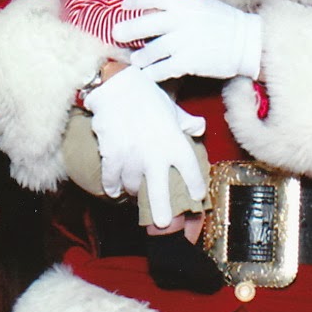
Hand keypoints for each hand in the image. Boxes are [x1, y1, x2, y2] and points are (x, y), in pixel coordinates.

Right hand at [82, 65, 206, 227]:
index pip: (190, 169)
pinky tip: (114, 191)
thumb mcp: (172, 109)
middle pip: (160, 191)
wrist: (117, 87)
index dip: (195, 185)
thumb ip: (186, 123)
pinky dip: (112, 186)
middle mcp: (155, 154)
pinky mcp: (112, 155)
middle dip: (162, 210)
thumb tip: (199, 129)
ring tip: (134, 192)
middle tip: (162, 224)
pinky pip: (112, 178)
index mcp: (174, 142)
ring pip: (133, 185)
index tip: (197, 196)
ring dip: (133, 190)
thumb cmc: (147, 96)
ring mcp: (133, 157)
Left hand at [115, 0, 262, 81]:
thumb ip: (181, 6)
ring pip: (152, 50)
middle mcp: (183, 20)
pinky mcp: (189, 62)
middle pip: (146, 24)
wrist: (249, 43)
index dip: (136, 1)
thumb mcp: (204, 5)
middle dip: (128, 30)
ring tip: (136, 59)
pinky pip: (163, 69)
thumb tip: (156, 6)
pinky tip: (148, 75)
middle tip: (116, 34)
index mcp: (186, 3)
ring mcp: (185, 42)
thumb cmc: (226, 23)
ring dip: (141, 56)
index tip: (124, 6)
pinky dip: (153, 73)